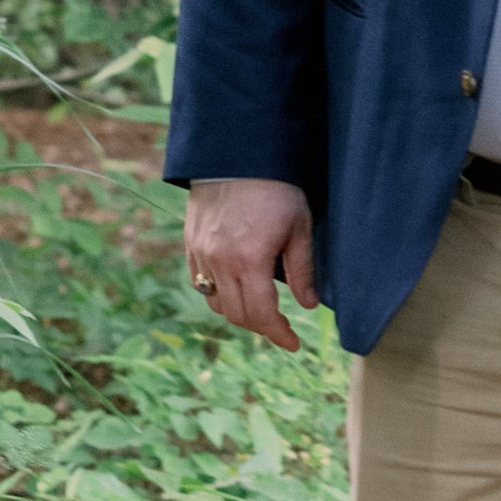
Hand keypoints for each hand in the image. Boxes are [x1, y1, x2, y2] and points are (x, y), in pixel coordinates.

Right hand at [185, 177, 318, 351]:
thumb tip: (308, 305)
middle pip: (238, 316)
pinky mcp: (191, 246)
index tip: (294, 344)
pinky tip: (236, 290)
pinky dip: (219, 296)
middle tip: (281, 327)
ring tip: (260, 309)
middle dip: (262, 327)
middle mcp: (220, 263)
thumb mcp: (299, 226)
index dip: (279, 334)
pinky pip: (201, 285)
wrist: (236, 155)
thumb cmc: (275, 188)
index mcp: (250, 260)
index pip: (262, 314)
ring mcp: (202, 255)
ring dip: (239, 314)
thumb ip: (302, 270)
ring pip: (217, 304)